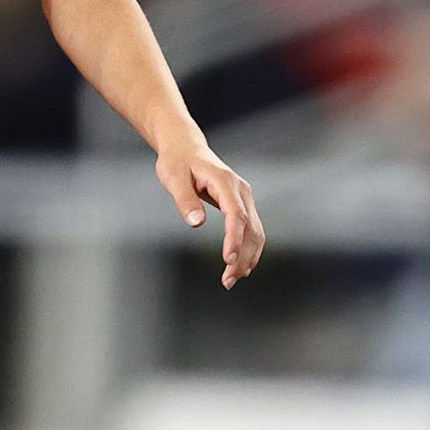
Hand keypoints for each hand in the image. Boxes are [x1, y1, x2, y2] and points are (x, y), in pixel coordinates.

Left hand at [155, 136, 265, 289]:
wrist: (186, 148)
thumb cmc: (177, 162)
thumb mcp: (173, 178)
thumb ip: (185, 200)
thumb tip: (196, 223)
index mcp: (224, 181)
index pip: (236, 214)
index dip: (234, 239)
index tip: (228, 260)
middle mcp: (241, 190)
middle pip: (251, 228)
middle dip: (242, 256)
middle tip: (227, 281)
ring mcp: (245, 197)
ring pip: (256, 232)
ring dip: (248, 257)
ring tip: (231, 279)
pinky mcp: (243, 204)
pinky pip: (252, 230)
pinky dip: (249, 249)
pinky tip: (241, 266)